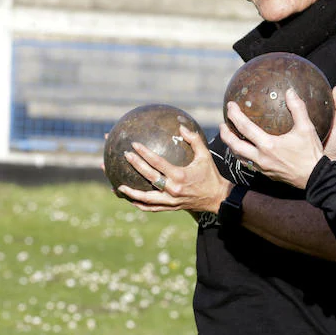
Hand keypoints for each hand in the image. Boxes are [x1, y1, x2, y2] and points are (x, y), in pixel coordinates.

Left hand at [116, 125, 232, 213]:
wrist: (217, 197)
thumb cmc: (210, 174)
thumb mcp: (205, 155)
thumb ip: (194, 140)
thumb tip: (181, 126)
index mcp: (180, 176)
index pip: (157, 162)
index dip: (145, 153)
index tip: (134, 144)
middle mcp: (173, 189)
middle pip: (149, 177)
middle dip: (135, 165)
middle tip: (125, 155)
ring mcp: (170, 201)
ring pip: (145, 198)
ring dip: (131, 193)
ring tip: (118, 186)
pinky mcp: (170, 207)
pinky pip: (151, 208)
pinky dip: (140, 204)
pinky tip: (131, 200)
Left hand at [219, 86, 335, 188]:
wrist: (316, 178)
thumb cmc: (311, 153)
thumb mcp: (306, 128)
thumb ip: (298, 108)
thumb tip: (290, 92)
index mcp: (268, 145)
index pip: (245, 127)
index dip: (235, 115)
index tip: (230, 106)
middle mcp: (261, 157)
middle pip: (235, 145)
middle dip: (225, 134)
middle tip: (222, 125)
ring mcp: (263, 168)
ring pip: (240, 157)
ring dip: (232, 146)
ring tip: (230, 138)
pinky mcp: (267, 174)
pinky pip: (250, 164)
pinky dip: (243, 156)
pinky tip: (248, 151)